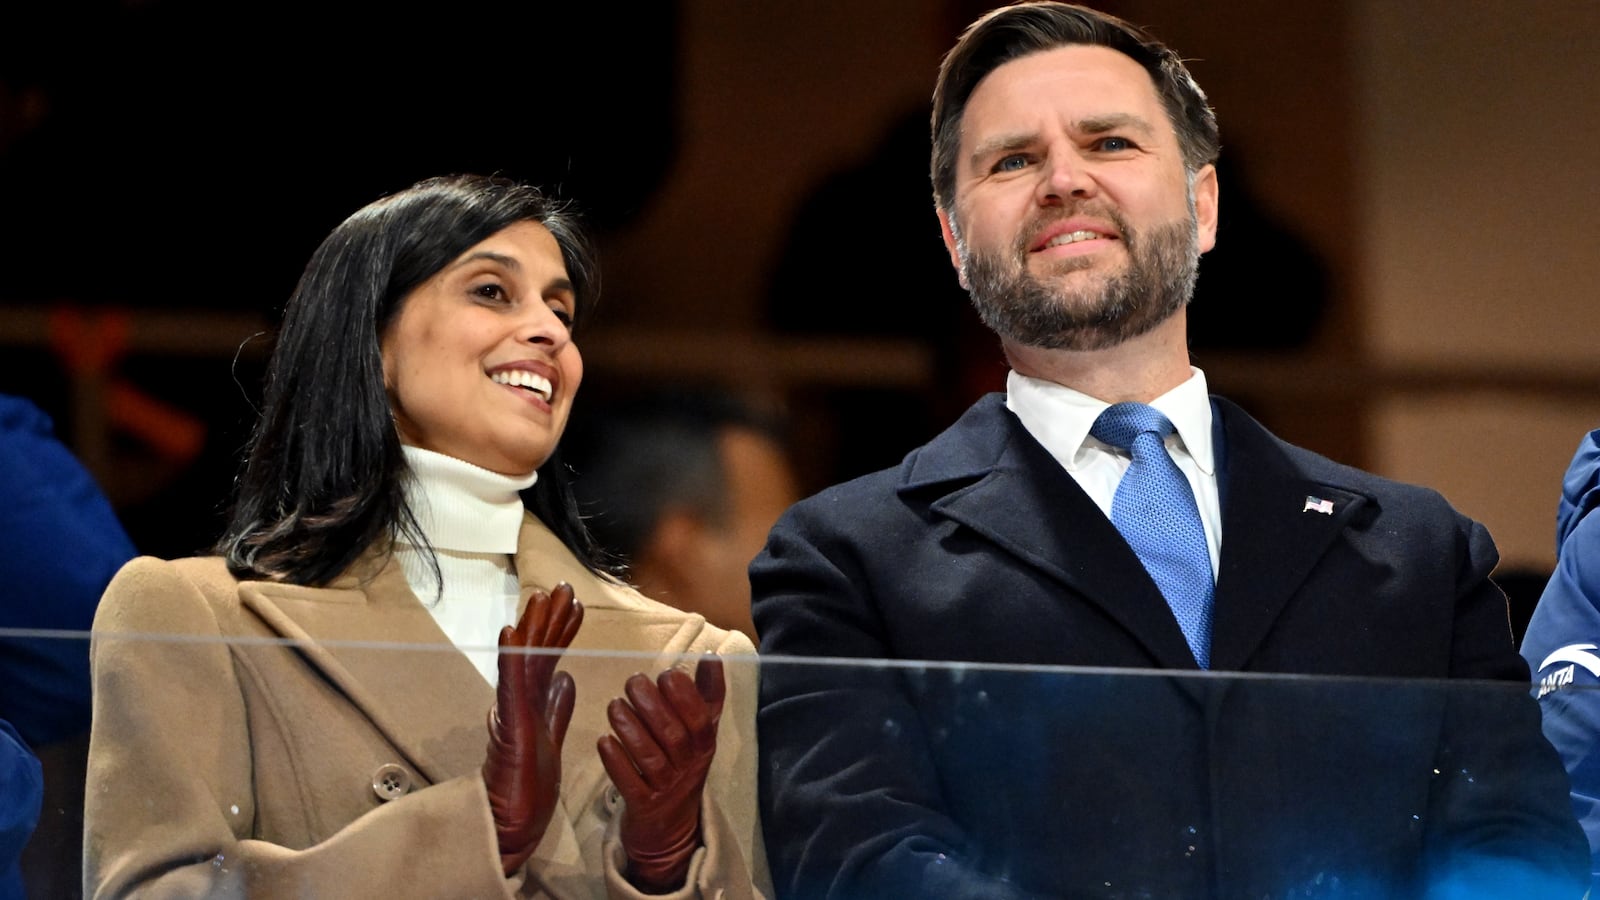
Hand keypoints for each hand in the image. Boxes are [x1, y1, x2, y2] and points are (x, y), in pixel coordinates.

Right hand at [482, 582, 583, 875]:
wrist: (512, 821)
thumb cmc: (528, 785)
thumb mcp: (551, 735)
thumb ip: (556, 706)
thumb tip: (566, 678)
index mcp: (534, 701)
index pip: (550, 658)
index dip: (562, 630)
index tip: (577, 605)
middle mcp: (521, 700)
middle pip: (537, 650)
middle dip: (550, 618)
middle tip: (563, 587)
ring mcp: (513, 710)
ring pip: (523, 659)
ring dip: (532, 626)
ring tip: (541, 596)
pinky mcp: (508, 724)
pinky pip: (509, 684)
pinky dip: (511, 656)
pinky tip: (512, 631)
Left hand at [597, 656, 725, 892]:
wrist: (670, 827)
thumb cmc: (683, 766)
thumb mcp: (700, 734)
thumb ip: (707, 695)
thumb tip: (712, 656)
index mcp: (704, 746)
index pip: (701, 720)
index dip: (685, 696)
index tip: (666, 674)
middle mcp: (688, 768)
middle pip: (673, 736)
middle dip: (653, 706)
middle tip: (633, 681)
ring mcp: (666, 789)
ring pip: (650, 758)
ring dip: (630, 729)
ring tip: (614, 706)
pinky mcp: (643, 806)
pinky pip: (630, 784)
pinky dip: (616, 762)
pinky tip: (603, 741)